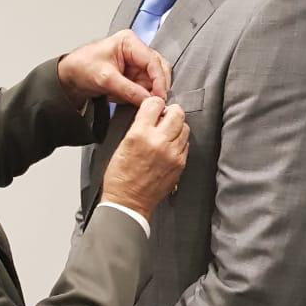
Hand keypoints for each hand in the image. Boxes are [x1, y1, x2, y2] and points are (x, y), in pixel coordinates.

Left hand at [57, 30, 170, 108]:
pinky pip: (144, 87)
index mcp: (129, 42)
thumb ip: (129, 90)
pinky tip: (131, 99)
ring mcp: (135, 64)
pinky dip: (140, 95)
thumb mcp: (106, 79)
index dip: (159, 80)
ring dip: (147, 92)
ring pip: (153, 80)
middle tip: (154, 102)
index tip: (160, 96)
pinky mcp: (132, 76)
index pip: (153, 60)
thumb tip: (148, 99)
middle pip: (158, 69)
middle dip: (156, 86)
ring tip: (136, 100)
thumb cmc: (81, 67)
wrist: (69, 77)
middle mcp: (135, 51)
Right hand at [102, 96, 189, 219]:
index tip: (154, 108)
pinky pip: (186, 144)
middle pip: (177, 112)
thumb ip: (139, 127)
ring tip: (167, 133)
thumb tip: (151, 116)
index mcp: (140, 134)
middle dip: (171, 112)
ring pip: (185, 127)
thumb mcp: (123, 144)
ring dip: (177, 127)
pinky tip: (169, 147)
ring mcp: (172, 153)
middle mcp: (159, 141)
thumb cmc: (120, 177)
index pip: (155, 103)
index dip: (154, 104)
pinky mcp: (180, 164)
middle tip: (165, 117)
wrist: (128, 202)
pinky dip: (179, 142)